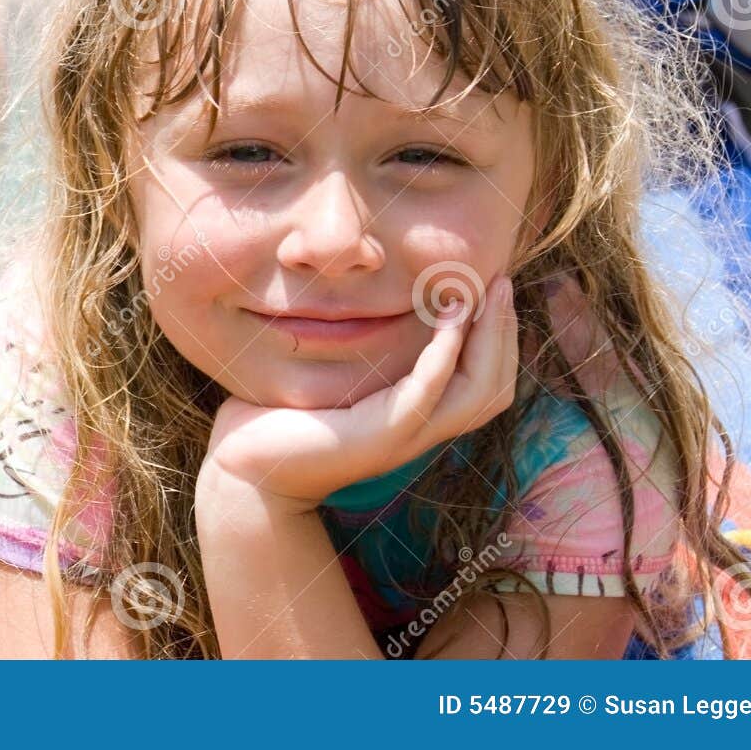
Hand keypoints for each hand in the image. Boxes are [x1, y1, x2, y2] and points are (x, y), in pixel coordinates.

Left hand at [197, 275, 518, 515]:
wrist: (246, 469)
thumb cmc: (281, 418)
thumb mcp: (333, 374)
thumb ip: (359, 346)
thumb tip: (364, 294)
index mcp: (415, 416)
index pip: (484, 382)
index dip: (499, 337)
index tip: (493, 286)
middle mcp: (420, 431)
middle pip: (493, 387)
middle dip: (504, 331)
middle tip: (502, 280)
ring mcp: (404, 437)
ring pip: (476, 393)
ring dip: (488, 339)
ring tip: (484, 292)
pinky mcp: (380, 436)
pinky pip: (428, 392)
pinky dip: (445, 352)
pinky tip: (450, 317)